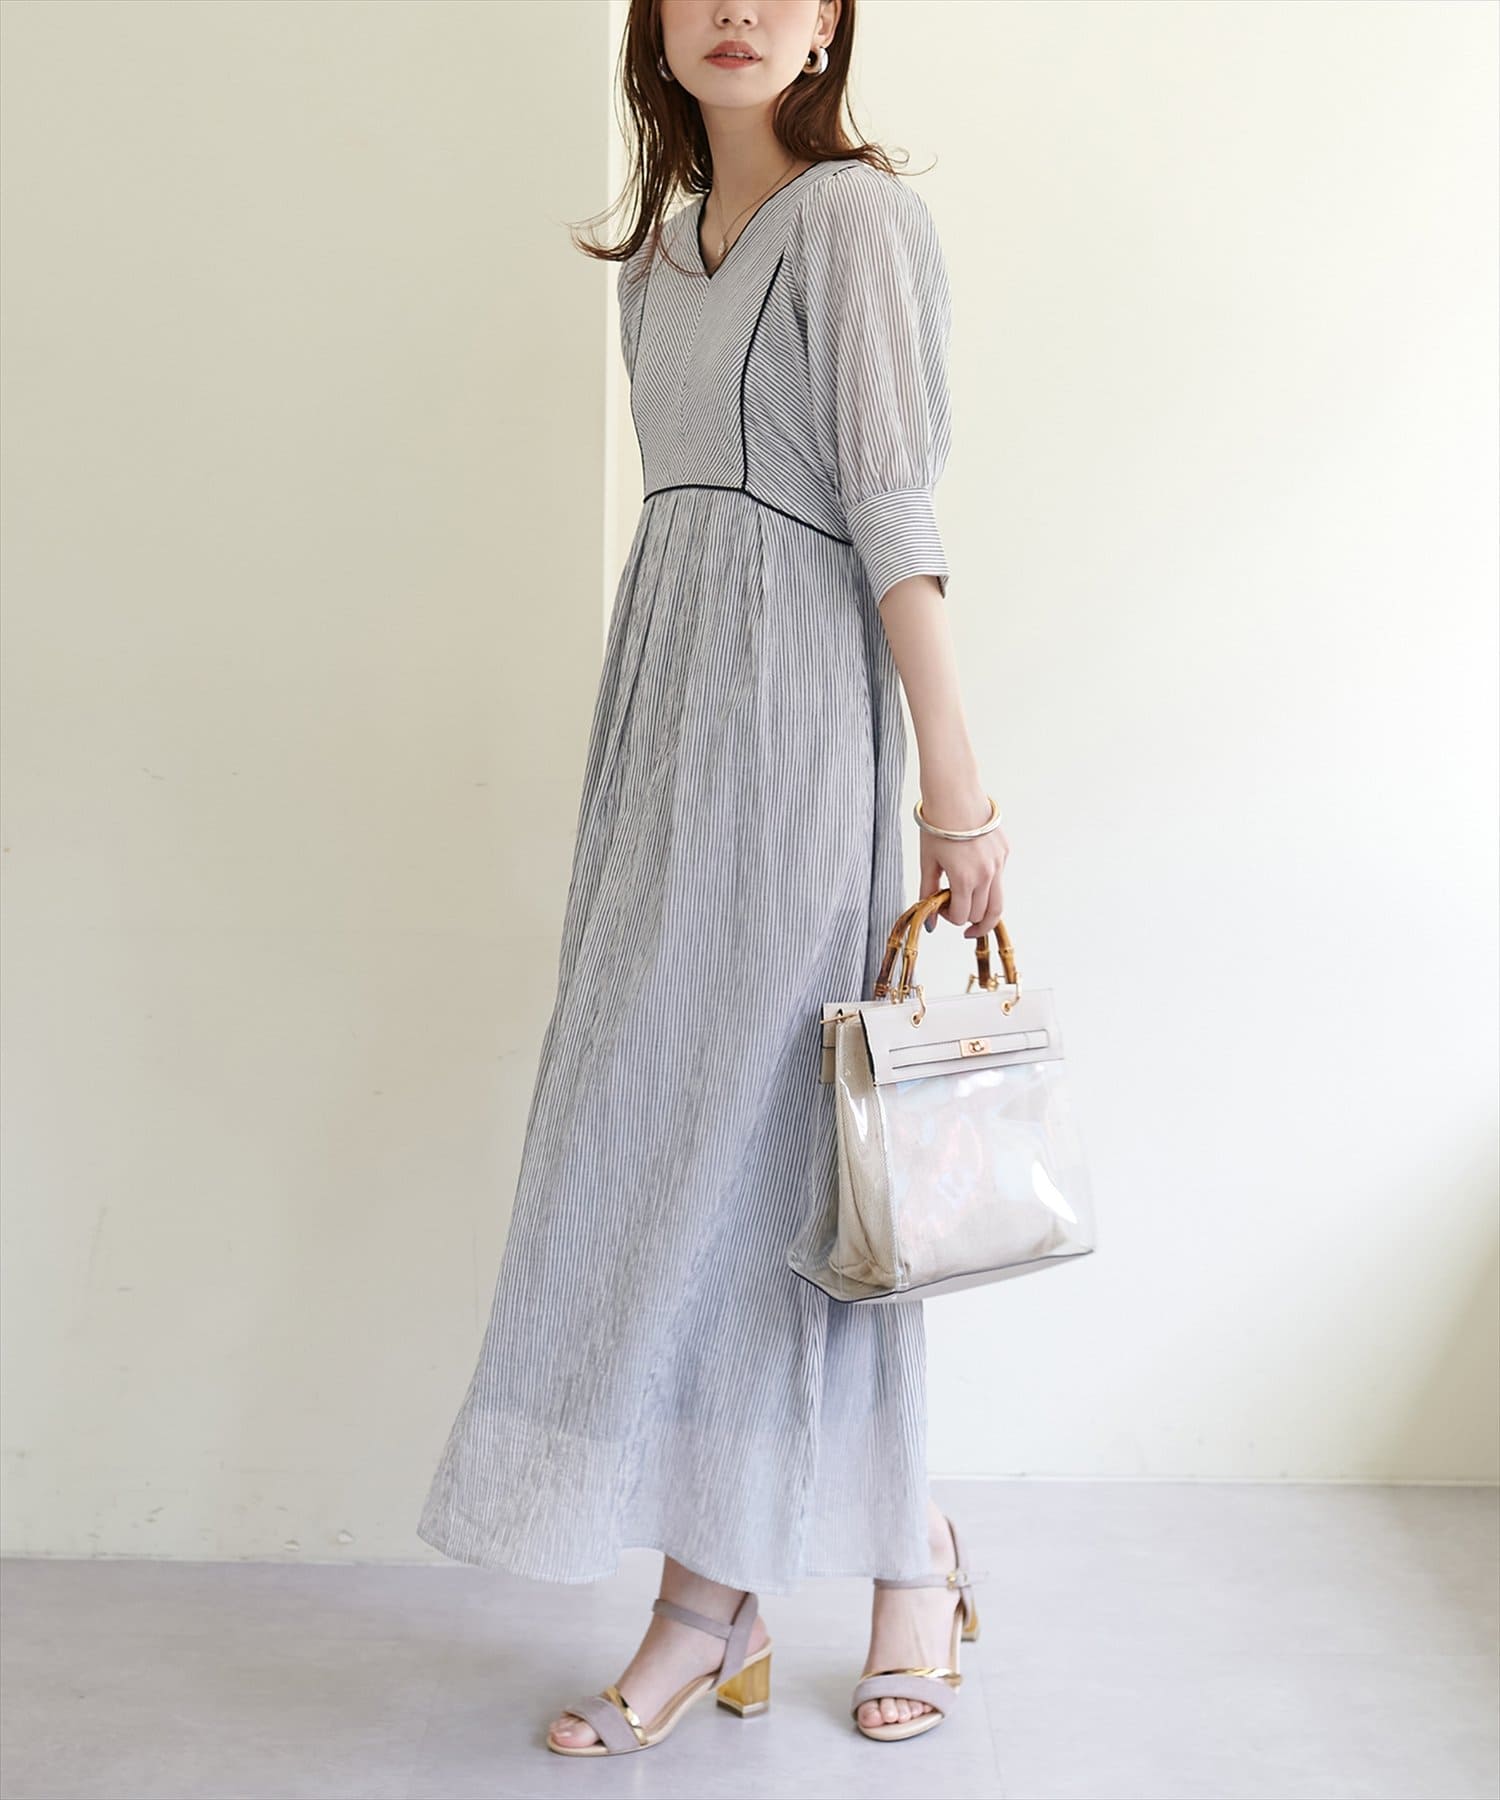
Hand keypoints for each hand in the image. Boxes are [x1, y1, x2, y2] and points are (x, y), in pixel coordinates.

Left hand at [918, 786, 1008, 938]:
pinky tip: (973, 873)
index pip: (961, 916)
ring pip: (998, 902)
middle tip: (954, 913)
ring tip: (973, 915)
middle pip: (983, 915)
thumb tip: (932, 922)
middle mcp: (987, 874)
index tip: (940, 908)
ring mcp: (999, 863)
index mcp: (965, 878)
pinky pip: (999, 878)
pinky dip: (987, 884)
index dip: (948, 918)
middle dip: (966, 918)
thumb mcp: (928, 862)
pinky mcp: (1004, 852)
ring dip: (984, 912)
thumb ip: (929, 893)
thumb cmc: (937, 825)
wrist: (954, 793)